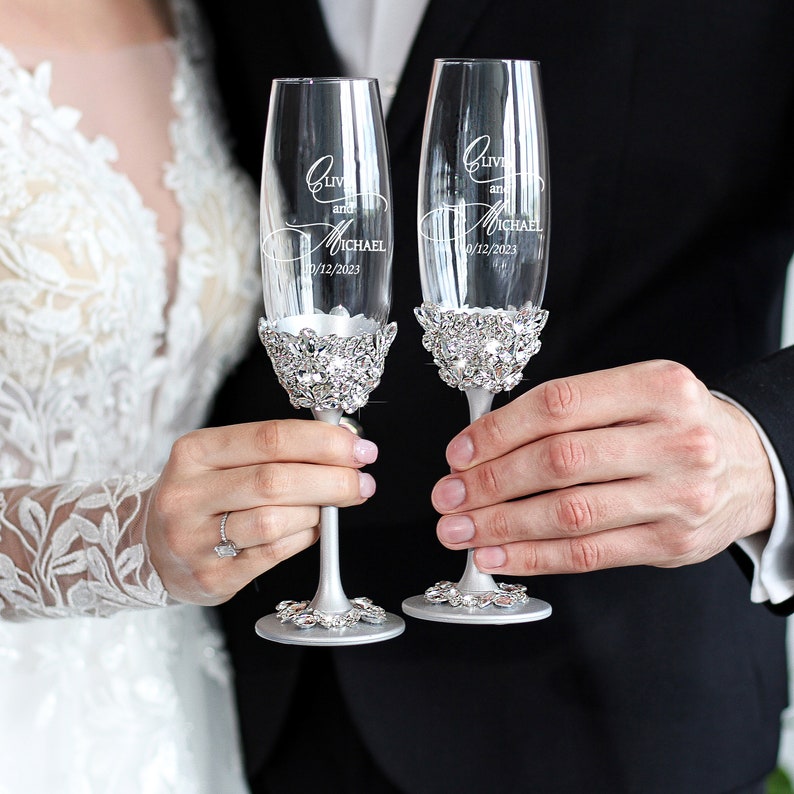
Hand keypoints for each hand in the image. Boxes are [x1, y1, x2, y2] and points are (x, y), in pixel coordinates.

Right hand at [148, 419, 376, 604]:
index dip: (323, 441)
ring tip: (330, 505)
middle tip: (362, 480)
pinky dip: (303, 537)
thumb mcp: (221, 460)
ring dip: (317, 511)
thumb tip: (343, 448)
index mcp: (194, 452)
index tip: (358, 447)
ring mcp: (194, 539)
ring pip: (275, 521)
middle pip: (275, 480)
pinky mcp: (211, 577)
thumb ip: (274, 451)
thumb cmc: (202, 496)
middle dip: (332, 479)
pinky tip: (311, 527)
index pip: (270, 437)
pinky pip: (273, 554)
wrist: (148, 549)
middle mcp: (188, 494)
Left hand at [432, 360, 775, 575]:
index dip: (498, 431)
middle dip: (491, 482)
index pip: (559, 405)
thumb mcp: (635, 394)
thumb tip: (484, 445)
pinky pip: (589, 554)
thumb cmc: (673, 425)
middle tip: (447, 496)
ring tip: (459, 530)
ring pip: (568, 513)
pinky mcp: (672, 543)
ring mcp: (676, 495)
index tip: (458, 453)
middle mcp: (673, 439)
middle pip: (559, 461)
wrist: (750, 466)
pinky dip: (534, 557)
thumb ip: (570, 412)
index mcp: (657, 387)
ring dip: (501, 525)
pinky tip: (497, 555)